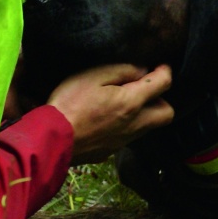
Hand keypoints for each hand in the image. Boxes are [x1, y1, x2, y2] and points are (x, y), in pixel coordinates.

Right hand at [48, 64, 173, 164]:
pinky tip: (107, 120)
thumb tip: (141, 71)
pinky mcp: (110, 152)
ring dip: (144, 114)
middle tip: (145, 89)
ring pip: (148, 127)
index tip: (160, 66)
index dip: (164, 71)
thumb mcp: (92, 76)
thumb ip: (121, 71)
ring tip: (125, 102)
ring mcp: (123, 141)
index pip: (163, 84)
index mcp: (131, 102)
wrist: (51, 140)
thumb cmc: (69, 104)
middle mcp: (134, 125)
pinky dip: (126, 126)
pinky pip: (127, 137)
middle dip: (161, 99)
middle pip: (166, 114)